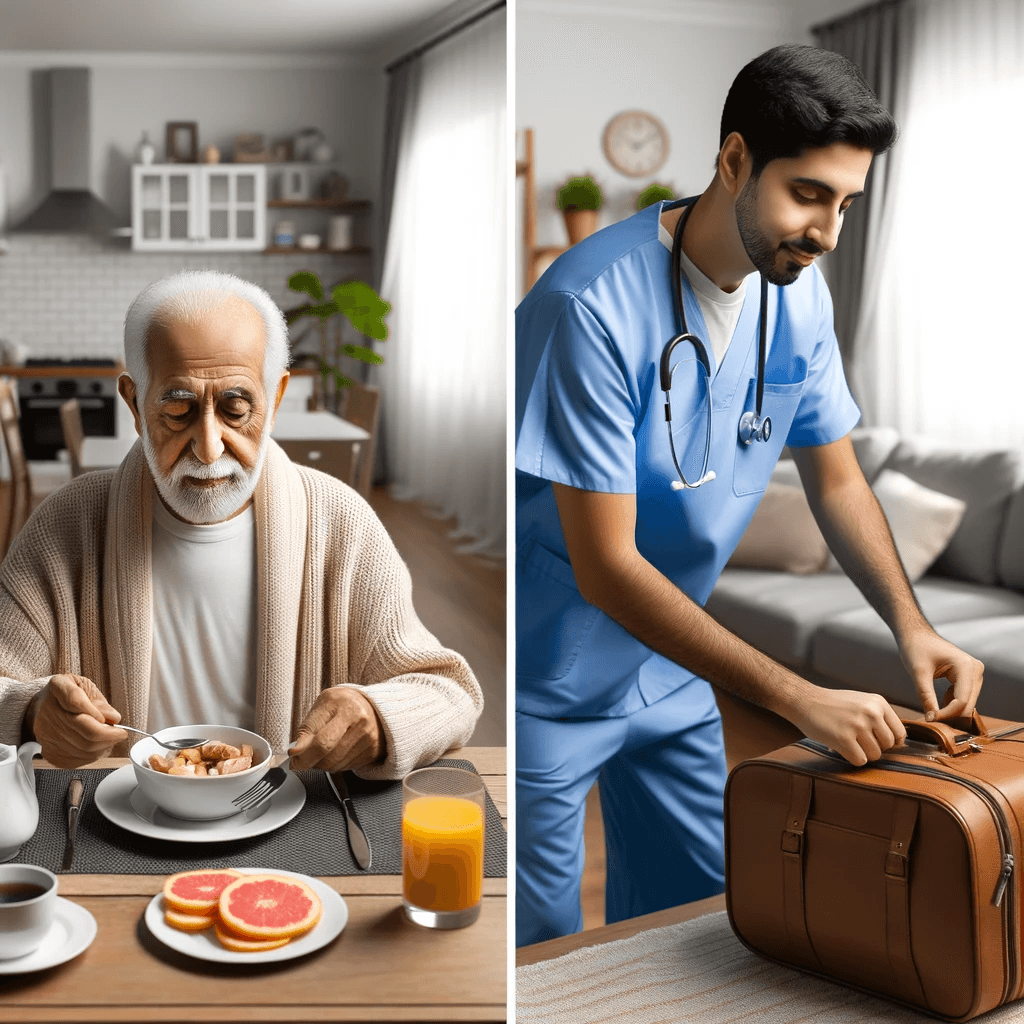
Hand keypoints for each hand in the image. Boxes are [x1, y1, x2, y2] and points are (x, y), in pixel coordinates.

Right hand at [28, 674, 127, 767]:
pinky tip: (96, 747)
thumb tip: (113, 718)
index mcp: (58, 686)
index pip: (76, 702)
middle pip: (85, 730)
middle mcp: (48, 711)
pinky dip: (92, 755)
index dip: (98, 713)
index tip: (113, 719)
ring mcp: (46, 733)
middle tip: (121, 733)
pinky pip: (77, 759)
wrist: (43, 707)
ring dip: (104, 746)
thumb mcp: (87, 687)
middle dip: (110, 734)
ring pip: (84, 748)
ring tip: (110, 739)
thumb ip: (101, 702)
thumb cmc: (70, 695)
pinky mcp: (49, 751)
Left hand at [288, 688, 384, 771]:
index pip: (319, 739)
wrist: (371, 705)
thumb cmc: (341, 705)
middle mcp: (359, 720)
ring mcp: (368, 736)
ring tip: (319, 752)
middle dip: (307, 762)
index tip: (293, 755)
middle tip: (300, 761)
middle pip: (327, 754)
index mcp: (343, 704)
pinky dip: (334, 765)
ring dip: (320, 764)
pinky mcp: (372, 751)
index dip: (301, 753)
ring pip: (334, 764)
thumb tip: (296, 753)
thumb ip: (308, 729)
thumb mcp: (321, 707)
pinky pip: (345, 767)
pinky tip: (333, 753)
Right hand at [789, 686, 907, 766]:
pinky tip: (841, 746)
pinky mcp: (844, 738)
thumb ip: (879, 716)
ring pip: (875, 755)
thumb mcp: (861, 701)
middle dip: (874, 747)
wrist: (804, 700)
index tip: (876, 740)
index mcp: (878, 702)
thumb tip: (898, 743)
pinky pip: (860, 761)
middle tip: (858, 740)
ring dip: (862, 753)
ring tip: (848, 742)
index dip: (889, 741)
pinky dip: (851, 758)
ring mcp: (858, 725)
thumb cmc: (832, 704)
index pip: (899, 733)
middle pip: (888, 746)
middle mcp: (871, 712)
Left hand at [899, 628, 983, 722]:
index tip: (930, 719)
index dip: (947, 714)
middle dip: (951, 715)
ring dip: (952, 711)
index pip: (962, 700)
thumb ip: (926, 696)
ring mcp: (974, 673)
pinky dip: (952, 704)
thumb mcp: (918, 672)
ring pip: (968, 703)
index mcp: (966, 666)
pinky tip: (938, 702)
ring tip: (932, 712)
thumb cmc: (915, 647)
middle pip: (968, 704)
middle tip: (931, 719)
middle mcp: (975, 669)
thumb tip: (931, 719)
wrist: (916, 635)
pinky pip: (964, 698)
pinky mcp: (969, 677)